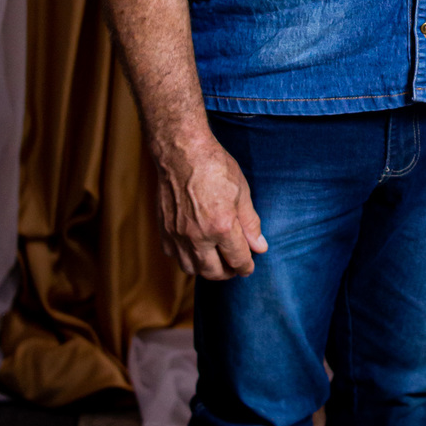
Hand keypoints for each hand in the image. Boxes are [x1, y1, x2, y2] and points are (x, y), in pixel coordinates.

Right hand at [155, 135, 267, 280]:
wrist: (182, 153)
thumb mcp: (242, 193)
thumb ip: (251, 224)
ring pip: (192, 269)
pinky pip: (174, 256)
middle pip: (214, 272)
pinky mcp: (165, 230)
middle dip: (228, 272)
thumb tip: (260, 247)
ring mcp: (178, 235)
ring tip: (216, 260)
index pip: (238, 260)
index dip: (246, 266)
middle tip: (234, 266)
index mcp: (222, 227)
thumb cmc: (216, 168)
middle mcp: (198, 236)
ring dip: (206, 269)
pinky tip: (195, 248)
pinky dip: (186, 258)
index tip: (249, 266)